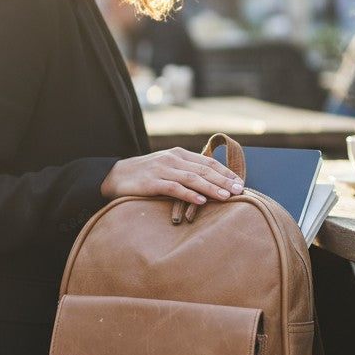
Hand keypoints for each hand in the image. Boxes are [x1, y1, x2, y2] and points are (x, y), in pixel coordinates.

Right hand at [101, 148, 243, 205]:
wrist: (115, 175)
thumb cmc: (145, 175)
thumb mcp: (167, 167)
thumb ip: (186, 171)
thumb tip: (210, 182)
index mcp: (179, 154)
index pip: (207, 161)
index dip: (225, 171)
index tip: (239, 182)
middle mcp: (172, 159)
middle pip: (203, 169)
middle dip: (223, 180)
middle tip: (239, 190)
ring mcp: (162, 170)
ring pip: (192, 178)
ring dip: (211, 187)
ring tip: (226, 196)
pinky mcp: (152, 182)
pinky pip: (174, 188)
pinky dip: (189, 194)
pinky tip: (201, 200)